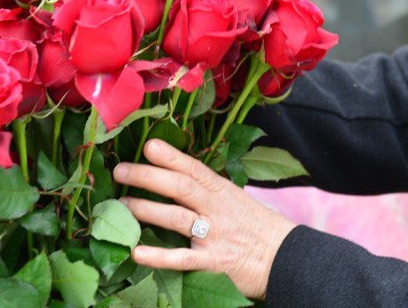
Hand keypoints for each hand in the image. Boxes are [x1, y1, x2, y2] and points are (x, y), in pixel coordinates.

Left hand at [112, 139, 297, 299]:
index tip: (148, 145)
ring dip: (146, 209)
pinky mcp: (213, 262)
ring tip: (121, 205)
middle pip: (179, 187)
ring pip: (175, 217)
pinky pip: (182, 258)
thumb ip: (208, 191)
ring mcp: (214, 235)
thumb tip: (176, 178)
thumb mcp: (236, 200)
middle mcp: (217, 209)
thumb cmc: (257, 227)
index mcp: (222, 191)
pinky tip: (136, 252)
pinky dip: (158, 256)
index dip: (171, 156)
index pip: (194, 168)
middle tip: (121, 171)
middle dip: (148, 176)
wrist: (286, 258)